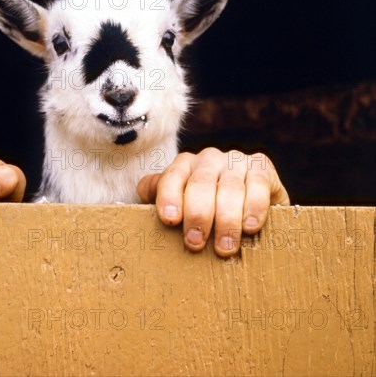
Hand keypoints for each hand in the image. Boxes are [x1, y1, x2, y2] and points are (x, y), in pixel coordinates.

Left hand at [137, 148, 288, 256]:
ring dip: (226, 220)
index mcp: (184, 165)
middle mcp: (208, 159)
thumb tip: (144, 194)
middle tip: (195, 243)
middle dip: (197, 214)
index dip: (169, 197)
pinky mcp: (261, 167)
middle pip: (201, 184)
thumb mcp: (179, 203)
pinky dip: (254, 207)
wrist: (247, 203)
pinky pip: (257, 185)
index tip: (170, 219)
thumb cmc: (204, 209)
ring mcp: (235, 161)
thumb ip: (158, 196)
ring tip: (224, 247)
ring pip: (229, 188)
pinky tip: (249, 226)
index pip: (172, 177)